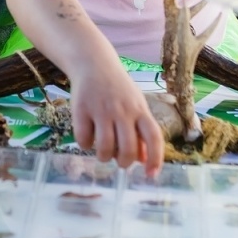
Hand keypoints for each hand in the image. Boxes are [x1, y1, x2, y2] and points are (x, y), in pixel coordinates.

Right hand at [70, 57, 164, 174]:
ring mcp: (101, 110)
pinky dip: (85, 145)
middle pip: (127, 148)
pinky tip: (87, 138)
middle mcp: (123, 110)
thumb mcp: (135, 106)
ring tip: (102, 153)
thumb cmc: (118, 90)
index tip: (151, 175)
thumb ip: (140, 131)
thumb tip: (143, 160)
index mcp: (140, 110)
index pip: (153, 137)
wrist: (93, 63)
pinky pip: (83, 139)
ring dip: (103, 157)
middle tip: (119, 161)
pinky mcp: (81, 109)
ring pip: (105, 147)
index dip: (155, 159)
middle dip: (124, 162)